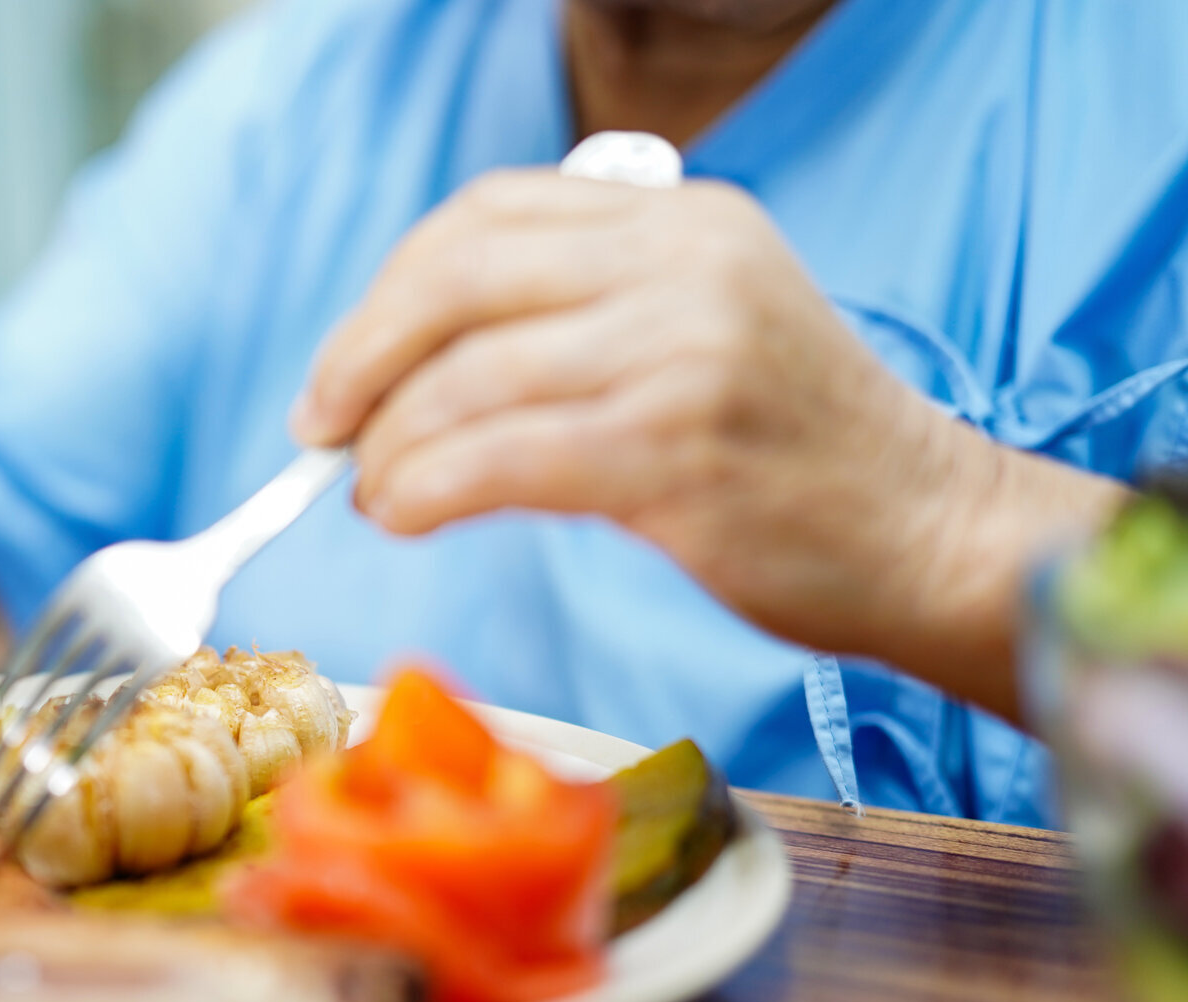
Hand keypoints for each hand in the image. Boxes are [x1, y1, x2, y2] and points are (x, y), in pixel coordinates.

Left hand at [290, 171, 1120, 714]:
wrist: (930, 533)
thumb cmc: (796, 455)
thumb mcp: (702, 332)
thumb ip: (579, 319)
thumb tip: (407, 374)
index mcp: (679, 220)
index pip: (486, 218)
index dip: (388, 293)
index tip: (345, 370)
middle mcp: (681, 263)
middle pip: (456, 277)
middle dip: (361, 358)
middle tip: (320, 430)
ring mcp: (684, 350)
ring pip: (467, 378)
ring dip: (389, 447)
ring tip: (373, 495)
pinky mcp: (678, 450)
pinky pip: (501, 458)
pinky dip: (427, 488)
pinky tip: (406, 516)